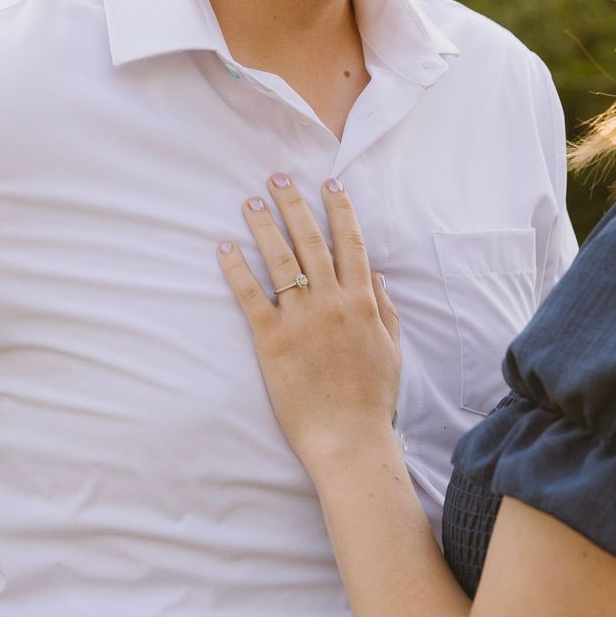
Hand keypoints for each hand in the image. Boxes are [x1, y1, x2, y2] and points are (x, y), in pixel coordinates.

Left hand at [219, 175, 400, 475]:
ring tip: (250, 202)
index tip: (329, 182)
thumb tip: (376, 275)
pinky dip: (235, 269)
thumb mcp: (391, 349)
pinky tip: (224, 247)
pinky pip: (250, 296)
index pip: (351, 243)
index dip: (339, 209)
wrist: (349, 439)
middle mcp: (332, 302)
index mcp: (363, 302)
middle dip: (294, 204)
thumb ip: (385, 309)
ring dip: (264, 226)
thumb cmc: (372, 399)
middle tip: (278, 178)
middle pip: (311, 240)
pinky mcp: (272, 340)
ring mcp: (301, 319)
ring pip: (280, 260)